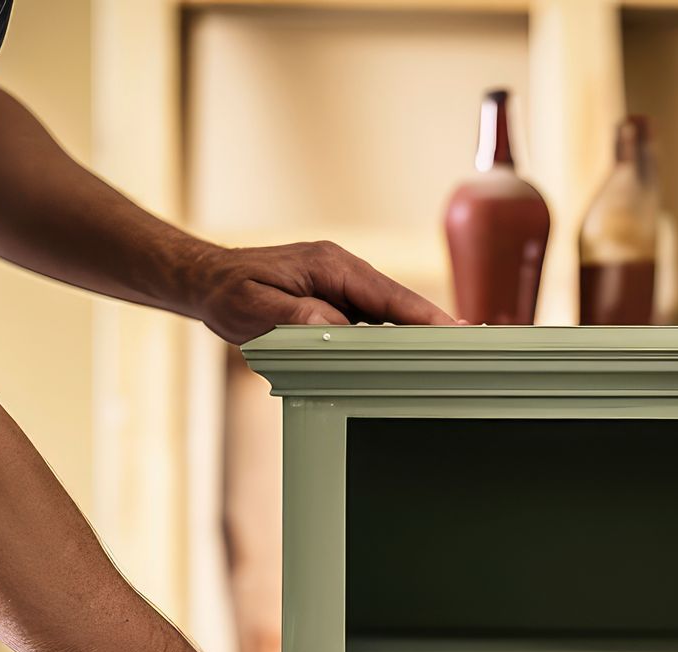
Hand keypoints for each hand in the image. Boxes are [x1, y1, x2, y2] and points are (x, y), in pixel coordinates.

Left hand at [190, 241, 454, 342]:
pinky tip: (409, 359)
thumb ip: (294, 316)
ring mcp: (341, 287)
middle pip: (398, 303)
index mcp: (330, 266)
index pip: (387, 295)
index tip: (455, 329)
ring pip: (389, 314)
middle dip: (433, 325)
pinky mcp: (337, 302)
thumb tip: (333, 326)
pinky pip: (373, 322)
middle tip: (470, 347)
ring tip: (449, 358)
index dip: (423, 314)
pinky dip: (392, 338)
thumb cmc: (227, 291)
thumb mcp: (253, 306)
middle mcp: (342, 272)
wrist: (207, 281)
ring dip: (415, 335)